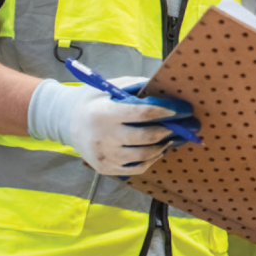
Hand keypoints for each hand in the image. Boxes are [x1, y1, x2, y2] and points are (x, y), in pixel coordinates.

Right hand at [28, 77, 198, 175]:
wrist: (67, 121)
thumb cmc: (95, 100)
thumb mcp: (111, 86)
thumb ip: (137, 88)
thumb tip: (166, 92)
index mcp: (104, 113)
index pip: (142, 113)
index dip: (167, 111)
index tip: (184, 109)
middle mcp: (104, 137)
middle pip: (148, 137)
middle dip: (173, 130)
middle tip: (189, 125)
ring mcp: (105, 156)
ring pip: (146, 155)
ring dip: (165, 145)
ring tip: (175, 136)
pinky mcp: (106, 169)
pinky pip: (137, 168)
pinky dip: (153, 159)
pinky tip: (159, 148)